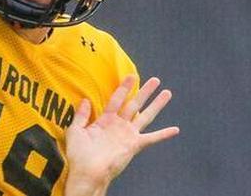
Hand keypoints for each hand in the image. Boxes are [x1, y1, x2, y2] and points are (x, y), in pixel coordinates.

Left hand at [64, 75, 178, 195]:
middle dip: (145, 92)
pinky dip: (163, 134)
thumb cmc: (79, 155)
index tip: (131, 76)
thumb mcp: (75, 131)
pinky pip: (152, 138)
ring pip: (146, 115)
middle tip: (155, 80)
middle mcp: (119, 126)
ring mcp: (128, 135)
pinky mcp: (134, 145)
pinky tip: (175, 129)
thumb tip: (85, 99)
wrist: (88, 173)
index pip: (116, 100)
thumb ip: (81, 115)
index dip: (124, 88)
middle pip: (135, 104)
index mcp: (105, 120)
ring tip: (167, 93)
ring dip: (157, 105)